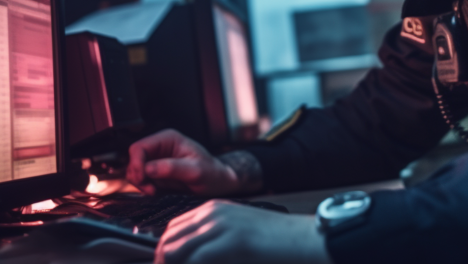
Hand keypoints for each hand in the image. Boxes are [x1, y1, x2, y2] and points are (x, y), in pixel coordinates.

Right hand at [127, 129, 242, 196]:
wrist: (218, 184)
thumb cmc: (212, 173)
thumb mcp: (195, 171)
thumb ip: (172, 168)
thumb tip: (148, 169)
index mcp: (168, 139)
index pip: (139, 147)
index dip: (136, 164)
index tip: (143, 178)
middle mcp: (160, 147)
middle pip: (133, 159)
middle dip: (138, 175)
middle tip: (151, 189)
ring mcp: (157, 160)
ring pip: (135, 170)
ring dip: (141, 183)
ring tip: (155, 191)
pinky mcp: (157, 173)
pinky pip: (141, 180)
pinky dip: (144, 187)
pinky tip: (157, 191)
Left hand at [156, 200, 331, 263]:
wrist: (304, 238)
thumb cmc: (275, 241)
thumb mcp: (237, 234)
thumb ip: (213, 241)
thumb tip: (190, 257)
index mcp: (214, 209)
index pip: (173, 229)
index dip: (164, 252)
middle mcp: (213, 212)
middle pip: (169, 239)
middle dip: (163, 260)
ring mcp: (221, 224)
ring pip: (175, 250)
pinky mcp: (232, 240)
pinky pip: (196, 260)